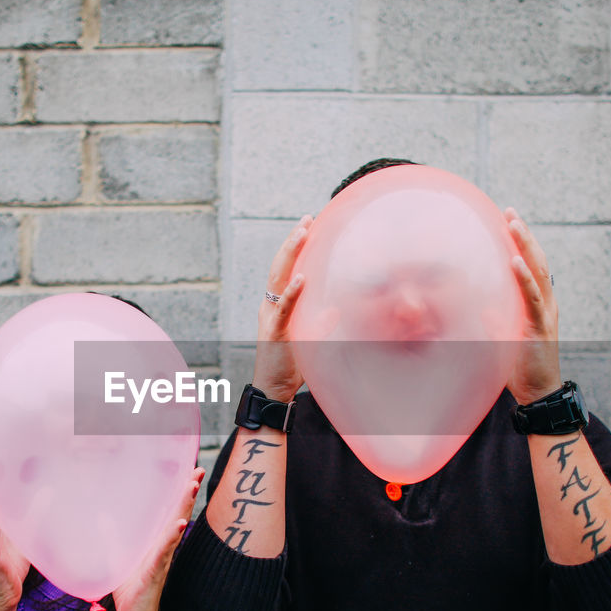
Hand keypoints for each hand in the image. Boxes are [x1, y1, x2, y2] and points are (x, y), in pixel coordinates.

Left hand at [114, 466, 205, 610]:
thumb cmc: (129, 589)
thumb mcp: (118, 556)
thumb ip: (113, 536)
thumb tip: (102, 517)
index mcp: (155, 541)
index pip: (170, 510)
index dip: (179, 491)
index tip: (190, 470)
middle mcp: (162, 546)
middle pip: (179, 513)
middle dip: (189, 491)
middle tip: (199, 469)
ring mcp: (161, 558)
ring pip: (176, 527)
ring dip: (184, 506)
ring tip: (192, 487)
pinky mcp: (155, 571)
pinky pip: (165, 551)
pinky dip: (172, 537)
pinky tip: (180, 524)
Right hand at [252, 216, 312, 400]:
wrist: (274, 390)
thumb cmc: (293, 366)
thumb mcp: (312, 339)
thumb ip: (323, 322)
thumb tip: (339, 308)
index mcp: (278, 306)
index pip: (286, 270)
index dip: (295, 247)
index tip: (308, 225)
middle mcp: (271, 307)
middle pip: (279, 266)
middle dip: (292, 241)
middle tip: (306, 219)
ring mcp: (271, 317)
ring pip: (277, 279)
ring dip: (289, 255)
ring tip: (302, 234)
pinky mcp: (274, 332)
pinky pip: (283, 309)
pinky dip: (291, 292)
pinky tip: (301, 277)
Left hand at [505, 209, 562, 405]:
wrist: (539, 392)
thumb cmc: (521, 365)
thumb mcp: (503, 337)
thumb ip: (493, 319)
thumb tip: (478, 306)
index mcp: (537, 303)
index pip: (531, 265)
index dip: (522, 242)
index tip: (509, 219)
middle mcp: (545, 303)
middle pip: (537, 260)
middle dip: (524, 235)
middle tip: (511, 212)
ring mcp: (545, 313)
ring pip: (538, 272)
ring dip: (526, 246)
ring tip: (514, 225)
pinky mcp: (540, 326)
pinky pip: (533, 297)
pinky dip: (524, 278)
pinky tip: (515, 261)